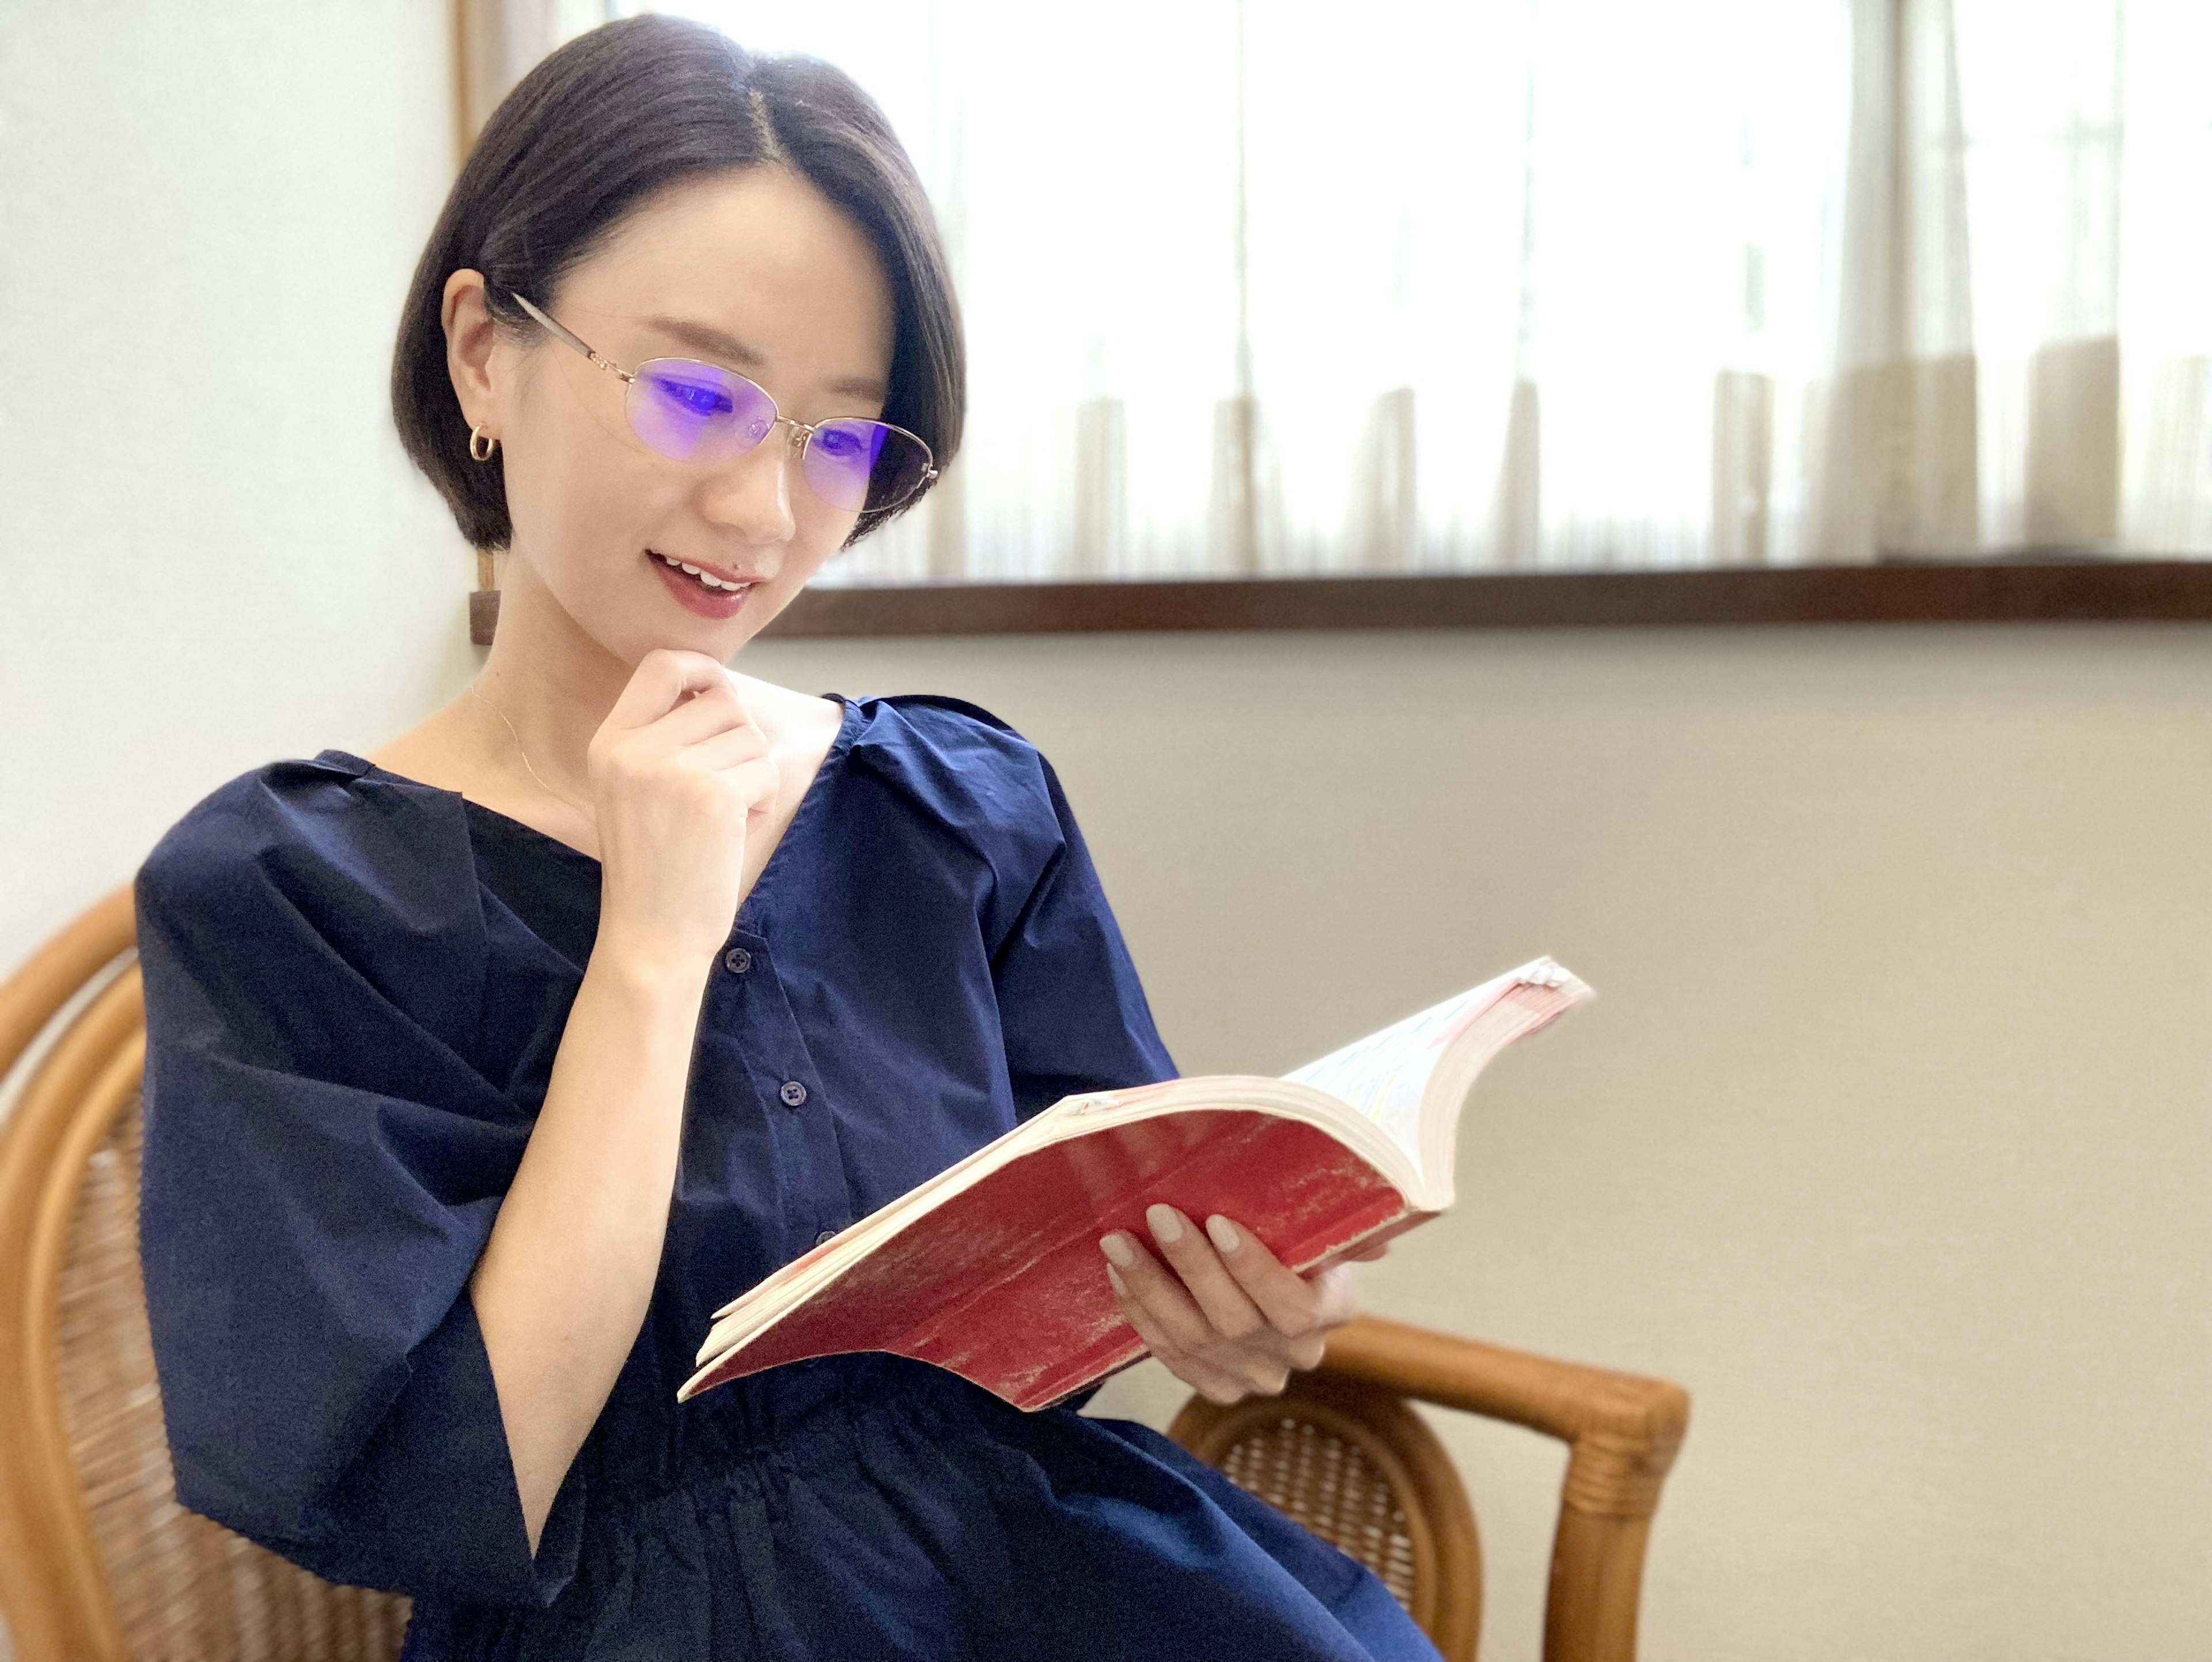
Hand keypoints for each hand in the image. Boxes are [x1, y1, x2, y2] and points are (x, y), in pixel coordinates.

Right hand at [589, 648, 778, 972]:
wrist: (651, 935)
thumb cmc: (654, 866)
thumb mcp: (634, 789)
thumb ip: (662, 737)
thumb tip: (718, 687)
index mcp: (609, 742)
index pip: (660, 665)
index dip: (702, 667)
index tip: (718, 689)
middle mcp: (635, 748)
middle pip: (722, 701)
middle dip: (739, 741)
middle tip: (722, 790)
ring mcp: (672, 769)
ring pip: (750, 737)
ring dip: (752, 775)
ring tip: (723, 817)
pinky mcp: (713, 794)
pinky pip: (765, 770)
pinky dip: (763, 800)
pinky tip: (734, 833)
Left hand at [1099, 1207, 1390, 1404]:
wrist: (1278, 1297)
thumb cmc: (1301, 1247)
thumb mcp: (1327, 1230)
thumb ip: (1344, 1224)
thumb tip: (1376, 1209)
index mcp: (1329, 1313)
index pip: (1292, 1304)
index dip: (1253, 1267)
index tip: (1218, 1221)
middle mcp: (1292, 1354)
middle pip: (1234, 1320)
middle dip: (1191, 1265)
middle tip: (1159, 1214)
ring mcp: (1251, 1377)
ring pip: (1193, 1338)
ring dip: (1150, 1286)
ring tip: (1119, 1241)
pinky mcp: (1214, 1387)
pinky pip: (1169, 1354)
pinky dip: (1140, 1313)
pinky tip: (1118, 1275)